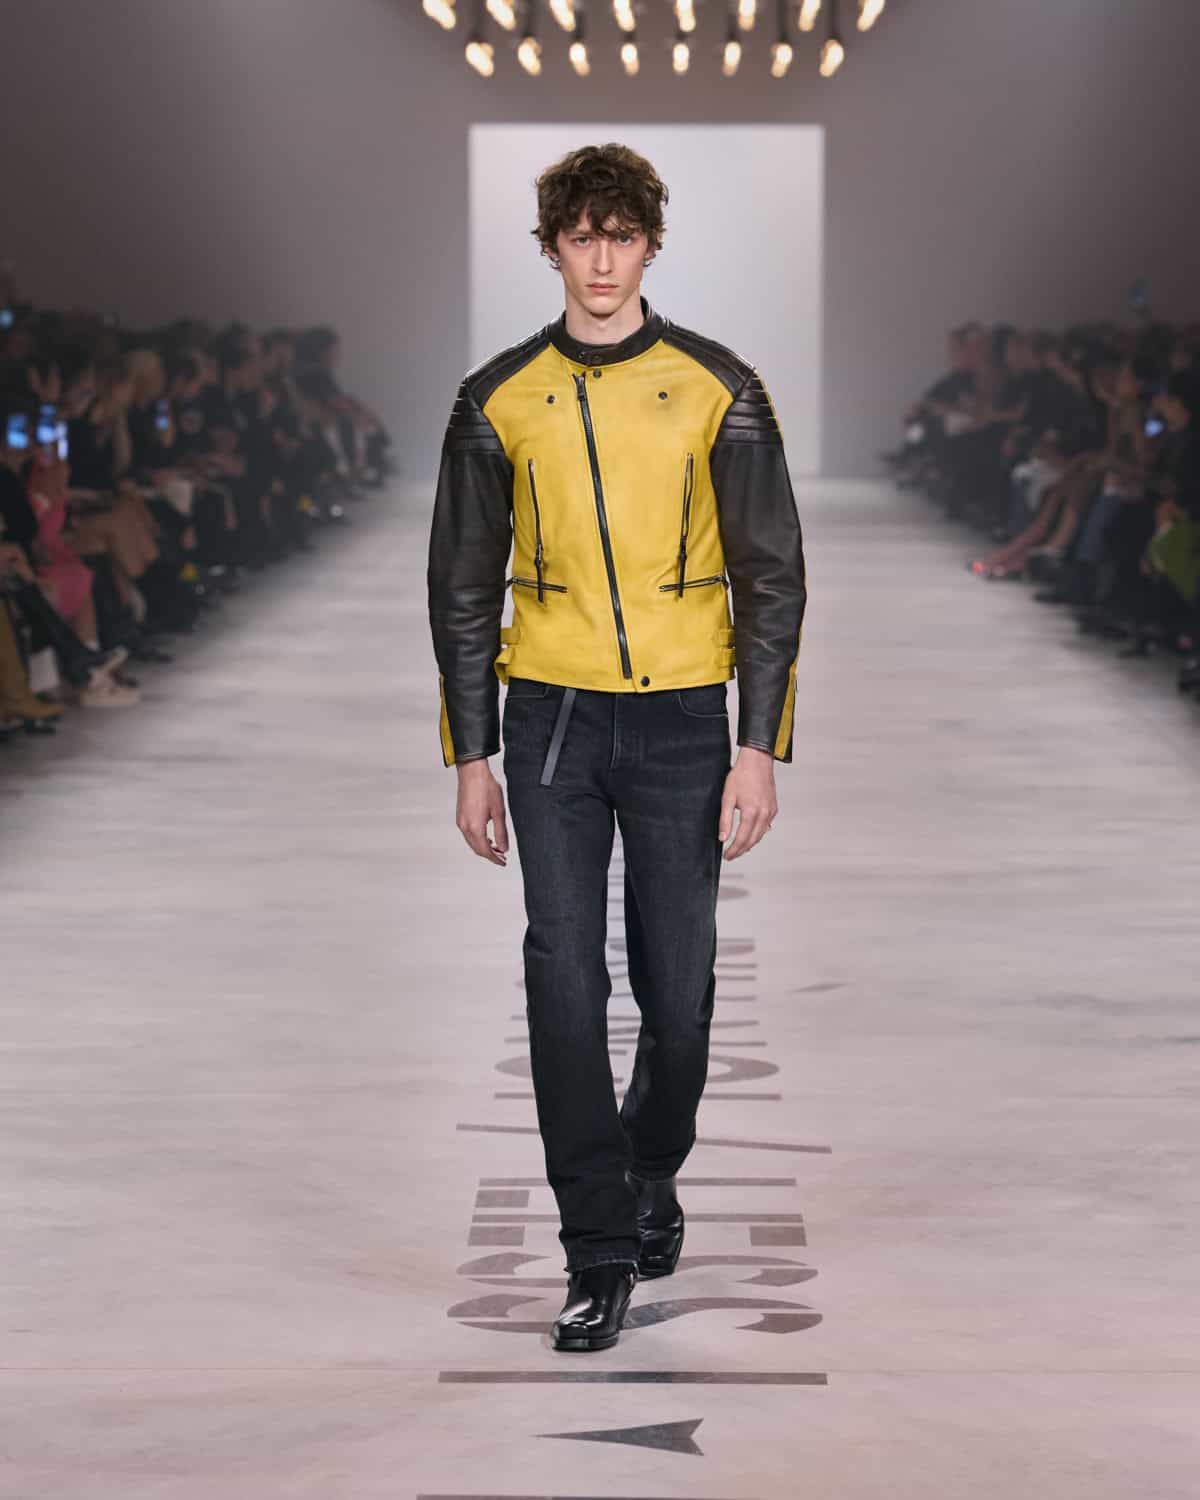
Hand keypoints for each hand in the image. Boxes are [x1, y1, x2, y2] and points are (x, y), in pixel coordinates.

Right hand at [456, 758, 508, 865]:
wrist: (472, 772)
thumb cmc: (485, 787)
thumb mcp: (499, 811)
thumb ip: (501, 832)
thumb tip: (504, 847)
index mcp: (475, 827)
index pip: (485, 851)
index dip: (495, 859)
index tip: (503, 862)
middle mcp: (465, 827)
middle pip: (477, 849)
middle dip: (490, 855)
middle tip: (502, 857)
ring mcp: (460, 822)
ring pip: (472, 843)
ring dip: (483, 847)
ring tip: (496, 848)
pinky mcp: (460, 817)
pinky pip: (468, 835)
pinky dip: (477, 840)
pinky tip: (486, 837)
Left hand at [718, 745, 777, 859]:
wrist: (757, 761)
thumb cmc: (741, 776)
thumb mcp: (727, 797)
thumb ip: (725, 819)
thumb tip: (722, 837)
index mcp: (751, 812)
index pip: (742, 839)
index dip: (734, 850)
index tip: (727, 856)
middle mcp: (763, 814)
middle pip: (752, 840)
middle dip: (741, 850)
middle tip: (731, 855)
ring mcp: (770, 812)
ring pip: (760, 835)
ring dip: (750, 844)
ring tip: (739, 848)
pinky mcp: (773, 808)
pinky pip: (766, 826)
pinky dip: (758, 834)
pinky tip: (750, 834)